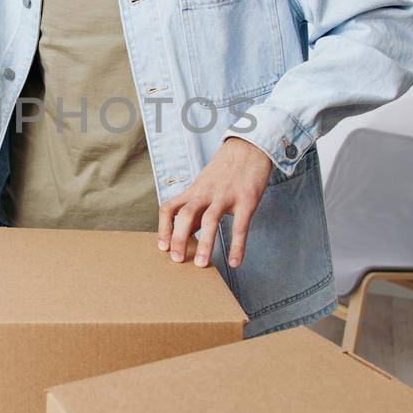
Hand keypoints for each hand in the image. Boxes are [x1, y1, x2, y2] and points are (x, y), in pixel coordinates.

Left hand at [157, 137, 272, 268]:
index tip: (162, 248)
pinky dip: (237, 246)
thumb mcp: (205, 185)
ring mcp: (227, 195)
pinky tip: (236, 262)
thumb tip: (182, 234)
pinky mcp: (247, 199)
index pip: (170, 208)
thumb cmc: (225, 171)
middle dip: (178, 238)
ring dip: (205, 244)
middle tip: (177, 260)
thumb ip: (195, 208)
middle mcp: (207, 192)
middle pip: (186, 214)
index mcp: (194, 190)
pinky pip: (241, 226)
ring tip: (201, 264)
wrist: (250, 147)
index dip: (163, 228)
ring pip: (210, 220)